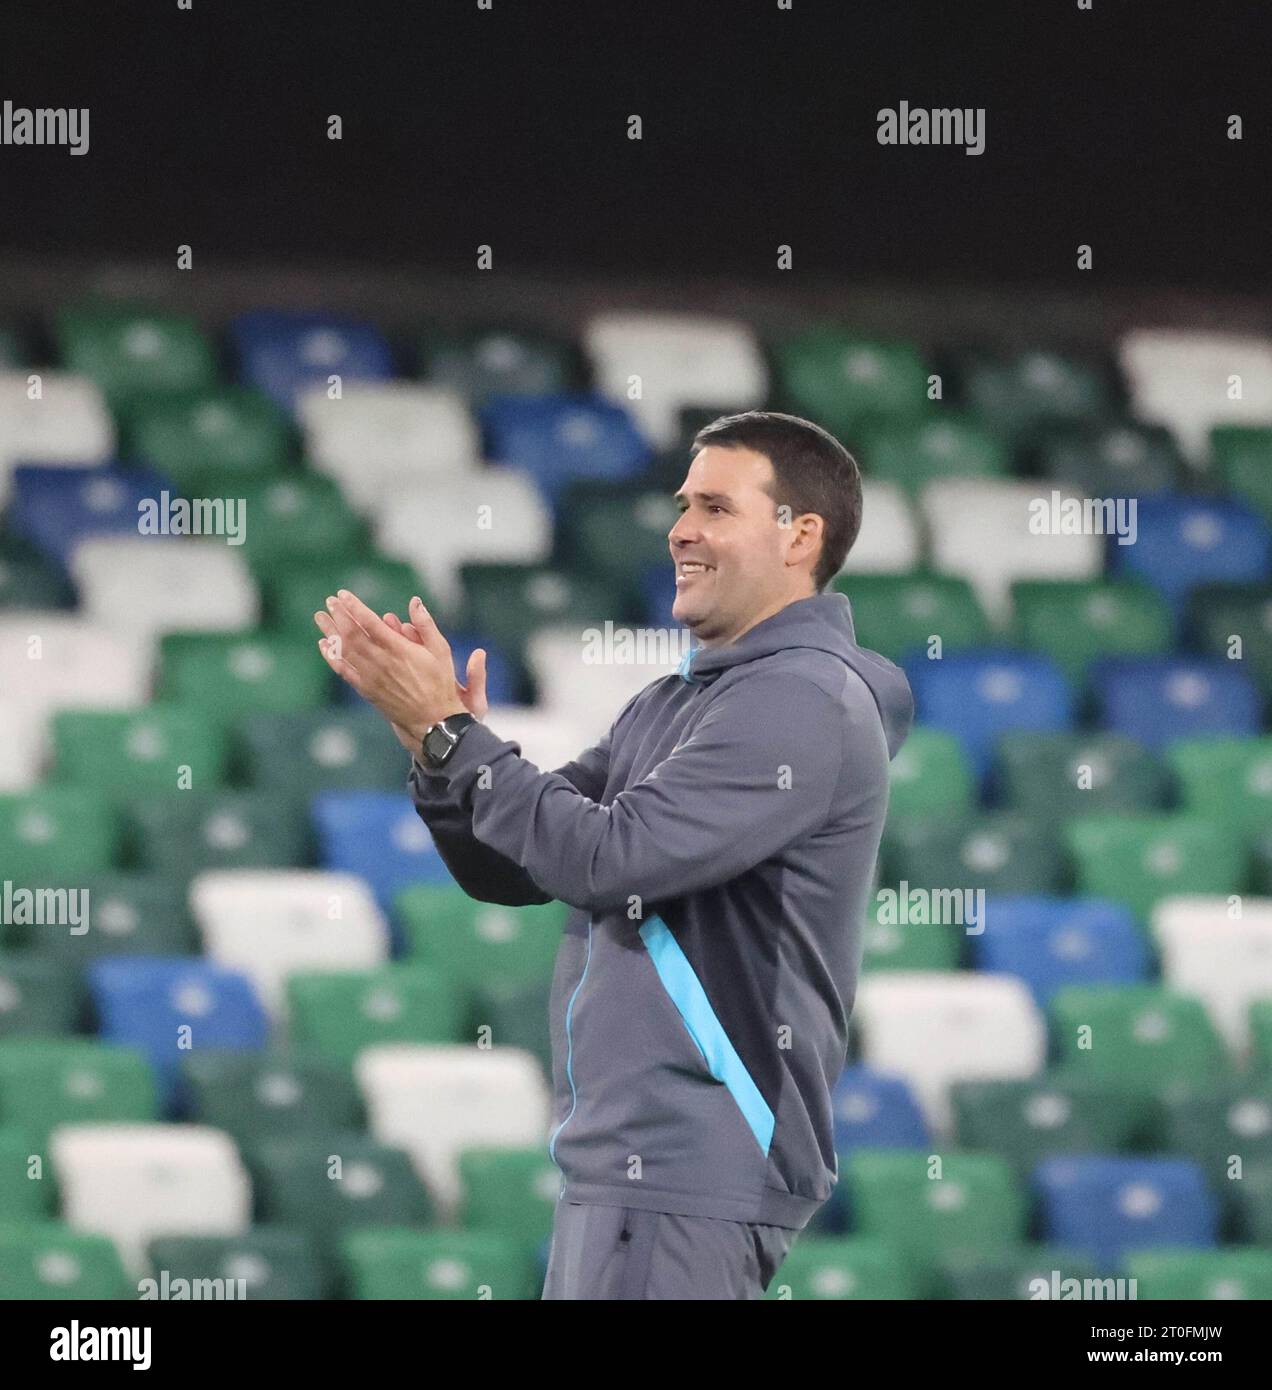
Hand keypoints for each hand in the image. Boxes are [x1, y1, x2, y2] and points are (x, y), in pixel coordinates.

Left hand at [313, 590, 471, 748]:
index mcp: (399, 649)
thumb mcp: (441, 650)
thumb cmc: (439, 682)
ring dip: (331, 632)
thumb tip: (414, 602)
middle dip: (339, 615)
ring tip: (320, 618)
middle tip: (329, 602)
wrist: (433, 719)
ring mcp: (372, 677)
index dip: (354, 607)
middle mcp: (382, 662)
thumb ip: (425, 624)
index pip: (370, 623)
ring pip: (345, 651)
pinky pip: (344, 671)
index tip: (343, 595)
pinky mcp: (367, 690)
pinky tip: (324, 645)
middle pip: (353, 634)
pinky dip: (332, 657)